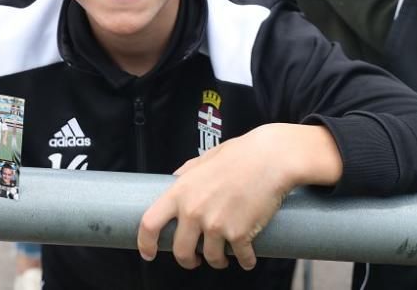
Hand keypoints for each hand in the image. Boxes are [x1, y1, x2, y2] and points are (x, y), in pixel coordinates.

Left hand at [137, 124, 341, 270]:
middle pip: (181, 250)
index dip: (145, 242)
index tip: (148, 252)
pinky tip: (247, 257)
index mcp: (180, 192)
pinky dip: (245, 260)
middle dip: (188, 259)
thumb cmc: (241, 154)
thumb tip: (175, 178)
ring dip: (218, 261)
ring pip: (212, 258)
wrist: (271, 158)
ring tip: (225, 256)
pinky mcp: (239, 234)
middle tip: (196, 258)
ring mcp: (216, 224)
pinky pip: (240, 258)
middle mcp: (194, 211)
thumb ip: (188, 171)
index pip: (150, 223)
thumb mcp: (205, 159)